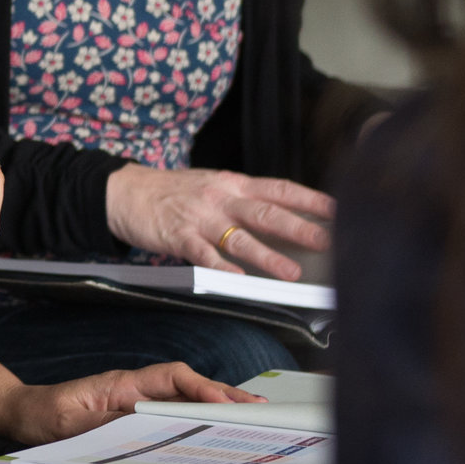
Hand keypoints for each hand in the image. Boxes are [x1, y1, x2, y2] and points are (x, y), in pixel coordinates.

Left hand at [0, 360, 260, 446]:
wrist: (21, 413)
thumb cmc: (42, 416)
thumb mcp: (70, 423)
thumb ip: (107, 423)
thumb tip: (144, 426)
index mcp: (121, 383)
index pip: (171, 378)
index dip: (201, 388)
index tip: (224, 403)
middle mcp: (133, 388)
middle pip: (186, 386)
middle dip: (222, 396)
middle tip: (258, 410)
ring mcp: (134, 401)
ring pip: (182, 400)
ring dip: (214, 408)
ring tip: (249, 418)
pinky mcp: (131, 415)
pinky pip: (170, 415)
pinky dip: (195, 420)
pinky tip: (213, 430)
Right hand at [105, 164, 331, 278]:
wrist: (127, 190)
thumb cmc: (174, 191)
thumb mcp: (213, 184)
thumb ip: (244, 199)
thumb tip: (284, 218)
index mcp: (234, 184)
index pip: (280, 189)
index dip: (310, 199)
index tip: (338, 210)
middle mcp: (221, 197)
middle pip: (265, 212)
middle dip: (298, 228)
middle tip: (325, 242)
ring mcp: (200, 217)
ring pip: (239, 237)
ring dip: (267, 256)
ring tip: (291, 272)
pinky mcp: (178, 236)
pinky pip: (203, 254)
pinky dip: (220, 267)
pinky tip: (236, 279)